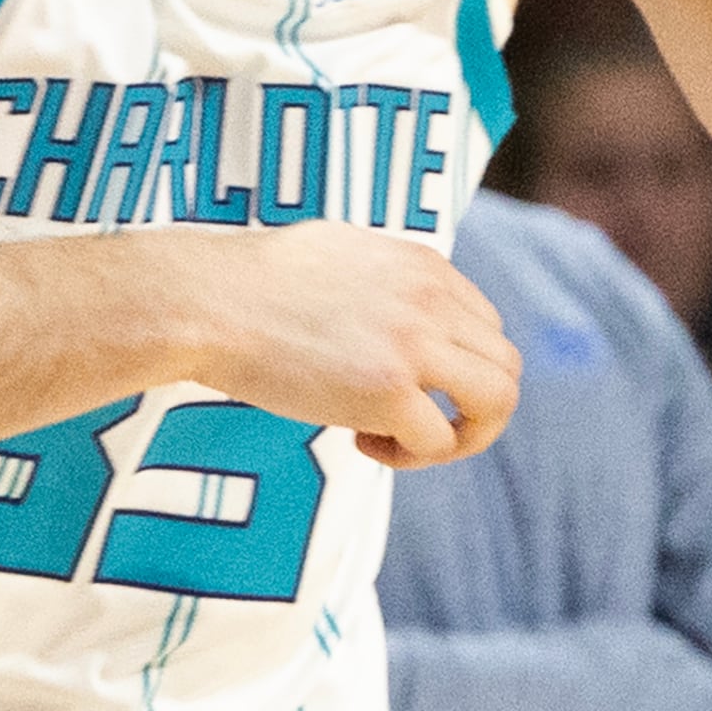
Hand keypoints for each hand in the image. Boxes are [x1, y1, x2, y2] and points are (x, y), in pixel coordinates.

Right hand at [157, 223, 520, 469]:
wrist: (206, 301)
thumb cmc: (250, 283)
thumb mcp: (340, 256)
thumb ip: (387, 283)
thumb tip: (400, 325)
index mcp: (424, 266)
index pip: (485, 327)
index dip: (453, 368)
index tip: (404, 384)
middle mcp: (432, 300)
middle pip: (505, 367)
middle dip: (470, 408)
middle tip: (417, 425)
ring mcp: (414, 346)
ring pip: (496, 403)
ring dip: (460, 435)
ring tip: (403, 442)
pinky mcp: (388, 391)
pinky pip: (437, 439)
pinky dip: (408, 454)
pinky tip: (360, 441)